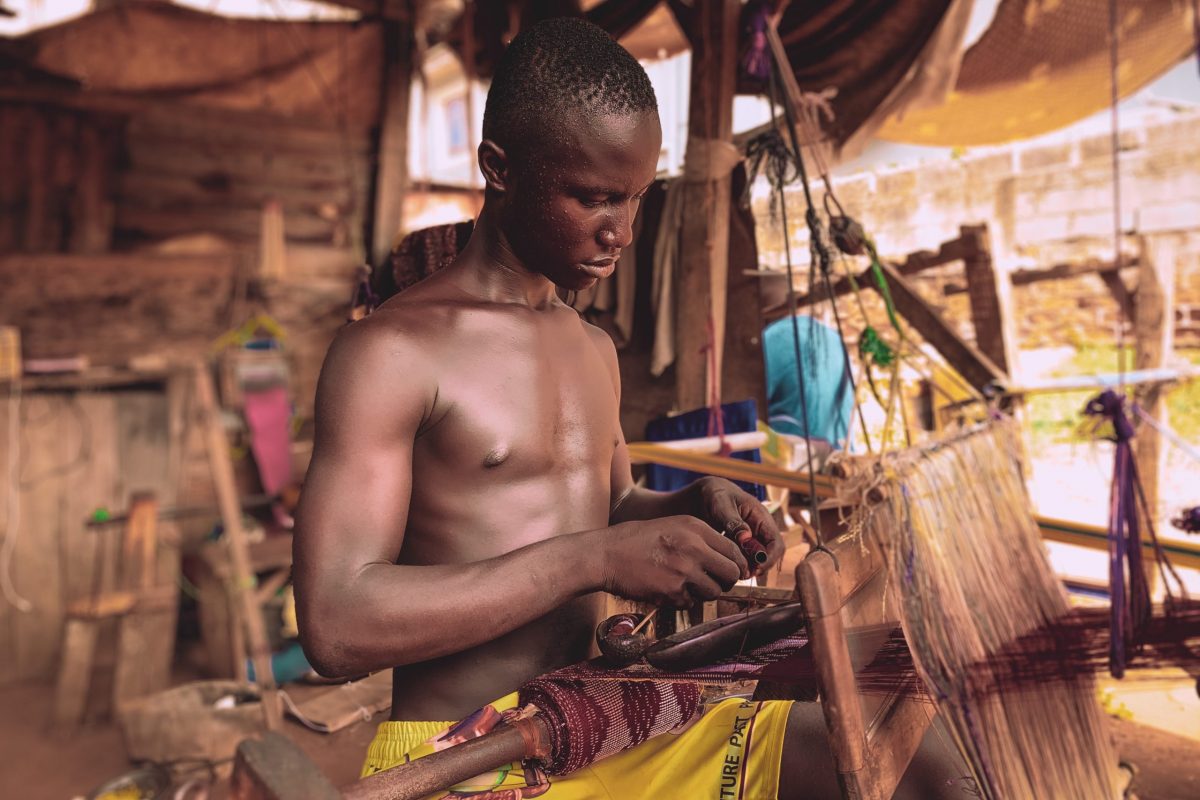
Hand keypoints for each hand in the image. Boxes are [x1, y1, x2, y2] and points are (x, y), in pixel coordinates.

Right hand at [594, 516, 749, 607]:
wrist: (606, 554)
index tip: (732, 572)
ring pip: (714, 592)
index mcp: (695, 528)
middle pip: (731, 574)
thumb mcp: (673, 526)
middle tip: (715, 582)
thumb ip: (701, 539)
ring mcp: (683, 571)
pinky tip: (666, 587)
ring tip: (684, 583)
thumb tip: (729, 559)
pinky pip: (690, 602)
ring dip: (703, 592)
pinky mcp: (672, 591)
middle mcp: (694, 547)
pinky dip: (682, 600)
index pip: (734, 551)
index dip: (737, 565)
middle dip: (726, 581)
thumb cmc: (637, 540)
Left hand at [691, 477, 783, 575]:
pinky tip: (725, 566)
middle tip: (740, 574)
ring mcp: (751, 538)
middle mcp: (760, 530)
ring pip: (756, 560)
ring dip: (747, 568)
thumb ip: (733, 521)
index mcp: (761, 517)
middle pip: (768, 556)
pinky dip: (738, 565)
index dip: (769, 559)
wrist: (704, 493)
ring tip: (731, 571)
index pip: (776, 543)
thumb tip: (746, 538)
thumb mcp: (721, 504)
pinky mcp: (740, 545)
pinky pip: (744, 559)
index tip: (755, 569)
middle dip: (757, 567)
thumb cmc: (715, 493)